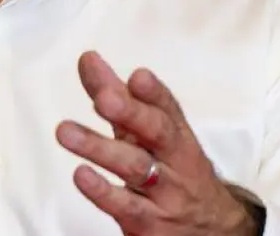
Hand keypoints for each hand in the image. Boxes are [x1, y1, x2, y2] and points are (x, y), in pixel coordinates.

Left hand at [56, 51, 258, 235]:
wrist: (213, 230)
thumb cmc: (173, 172)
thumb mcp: (149, 135)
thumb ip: (117, 97)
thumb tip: (88, 60)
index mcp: (176, 135)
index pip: (167, 109)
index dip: (153, 93)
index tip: (138, 76)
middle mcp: (175, 162)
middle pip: (157, 133)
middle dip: (131, 112)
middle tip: (103, 98)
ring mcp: (165, 195)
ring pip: (136, 169)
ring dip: (100, 148)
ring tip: (65, 131)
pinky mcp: (150, 225)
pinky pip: (128, 209)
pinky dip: (103, 193)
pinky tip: (82, 175)